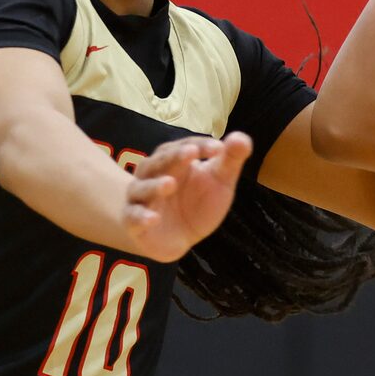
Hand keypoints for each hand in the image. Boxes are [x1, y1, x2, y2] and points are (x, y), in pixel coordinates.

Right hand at [115, 133, 249, 261]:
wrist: (179, 237)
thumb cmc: (197, 202)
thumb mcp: (219, 181)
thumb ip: (229, 160)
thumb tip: (242, 138)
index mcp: (174, 161)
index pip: (186, 147)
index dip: (201, 146)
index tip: (219, 149)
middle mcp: (153, 176)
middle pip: (159, 162)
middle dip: (174, 157)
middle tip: (190, 153)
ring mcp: (142, 199)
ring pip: (142, 188)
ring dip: (154, 186)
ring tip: (170, 184)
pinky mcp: (135, 223)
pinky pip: (133, 218)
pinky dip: (140, 217)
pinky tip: (153, 219)